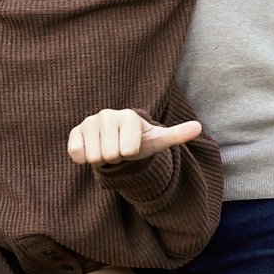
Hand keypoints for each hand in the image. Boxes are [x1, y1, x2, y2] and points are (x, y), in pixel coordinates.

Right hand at [67, 108, 205, 166]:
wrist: (116, 138)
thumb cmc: (138, 140)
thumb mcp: (157, 140)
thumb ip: (177, 135)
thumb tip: (198, 128)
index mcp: (129, 116)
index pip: (128, 151)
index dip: (131, 154)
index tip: (132, 146)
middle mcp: (107, 114)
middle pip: (110, 155)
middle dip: (115, 158)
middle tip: (118, 149)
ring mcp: (89, 122)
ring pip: (94, 157)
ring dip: (101, 159)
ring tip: (108, 148)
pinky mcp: (75, 132)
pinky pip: (77, 154)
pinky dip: (84, 157)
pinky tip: (92, 148)